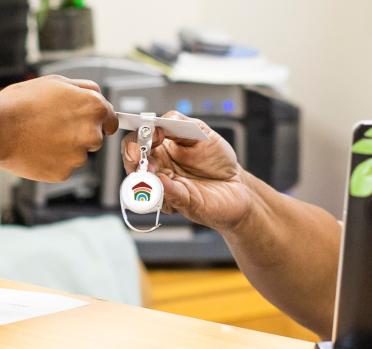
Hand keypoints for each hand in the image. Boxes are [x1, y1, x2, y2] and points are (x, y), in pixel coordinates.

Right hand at [0, 75, 117, 181]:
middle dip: (80, 133)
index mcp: (94, 108)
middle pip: (96, 138)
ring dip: (66, 148)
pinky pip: (64, 166)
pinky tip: (37, 149)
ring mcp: (79, 155)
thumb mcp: (56, 82)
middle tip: (54, 126)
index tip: (87, 122)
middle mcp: (92, 133)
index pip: (111, 119)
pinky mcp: (65, 172)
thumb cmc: (21, 104)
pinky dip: (54, 161)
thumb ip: (84, 89)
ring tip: (41, 136)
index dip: (98, 120)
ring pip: (79, 153)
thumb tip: (98, 96)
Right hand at [122, 111, 251, 230]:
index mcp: (160, 151)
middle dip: (133, 158)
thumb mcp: (200, 132)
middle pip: (133, 165)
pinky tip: (165, 181)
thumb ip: (178, 123)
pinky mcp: (183, 203)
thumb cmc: (217, 160)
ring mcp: (168, 189)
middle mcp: (159, 170)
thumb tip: (157, 123)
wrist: (238, 183)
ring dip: (144, 177)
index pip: (134, 143)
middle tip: (141, 152)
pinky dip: (165, 190)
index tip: (150, 133)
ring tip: (150, 168)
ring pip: (145, 186)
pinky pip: (169, 197)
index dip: (136, 138)